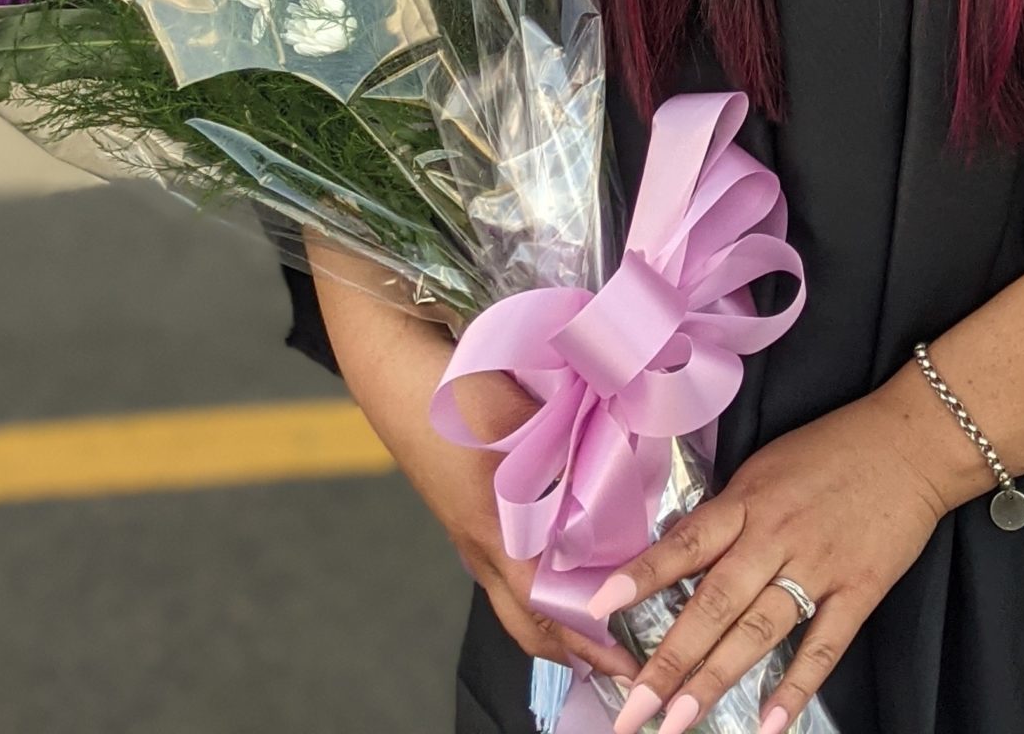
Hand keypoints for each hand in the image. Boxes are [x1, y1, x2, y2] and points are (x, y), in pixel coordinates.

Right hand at [306, 243, 639, 688]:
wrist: (392, 366)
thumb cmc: (452, 389)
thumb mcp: (522, 415)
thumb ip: (573, 440)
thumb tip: (629, 456)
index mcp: (495, 529)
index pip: (548, 609)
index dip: (591, 639)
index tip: (631, 658)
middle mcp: (481, 542)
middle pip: (528, 622)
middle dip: (574, 648)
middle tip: (624, 653)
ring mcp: (470, 529)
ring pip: (515, 597)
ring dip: (557, 616)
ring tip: (604, 616)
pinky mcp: (467, 510)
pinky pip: (507, 564)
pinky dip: (540, 580)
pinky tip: (568, 558)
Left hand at [589, 379, 957, 732]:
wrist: (912, 441)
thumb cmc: (835, 448)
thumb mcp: (769, 466)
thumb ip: (730, 513)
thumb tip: (684, 558)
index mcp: (749, 501)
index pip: (685, 543)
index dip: (642, 576)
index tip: (598, 607)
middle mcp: (776, 536)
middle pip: (713, 604)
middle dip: (669, 661)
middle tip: (632, 708)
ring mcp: (818, 566)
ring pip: (757, 632)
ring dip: (716, 680)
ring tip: (678, 723)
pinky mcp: (859, 590)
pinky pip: (823, 646)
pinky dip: (795, 687)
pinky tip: (769, 723)